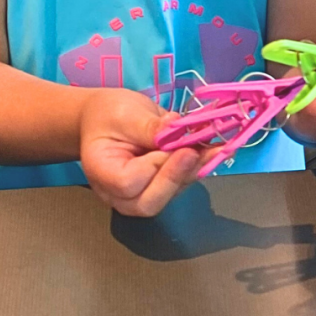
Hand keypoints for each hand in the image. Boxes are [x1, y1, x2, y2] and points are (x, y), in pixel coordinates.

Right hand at [79, 87, 203, 216]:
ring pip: (171, 194)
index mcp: (102, 173)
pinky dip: (198, 168)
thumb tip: (176, 130)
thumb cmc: (108, 115)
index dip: (153, 166)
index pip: (128, 183)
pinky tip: (213, 150)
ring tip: (214, 148)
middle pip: (150, 202)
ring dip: (194, 171)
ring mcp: (140, 196)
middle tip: (196, 151)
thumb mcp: (125, 113)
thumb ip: (148, 126)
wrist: (106, 119)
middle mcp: (118, 194)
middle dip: (177, 176)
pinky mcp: (161, 188)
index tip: (170, 144)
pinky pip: (181, 184)